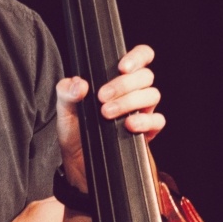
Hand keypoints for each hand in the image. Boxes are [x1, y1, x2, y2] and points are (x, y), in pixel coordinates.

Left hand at [56, 43, 163, 190]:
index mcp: (117, 79)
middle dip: (123, 85)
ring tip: (108, 113)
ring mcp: (142, 112)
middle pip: (146, 76)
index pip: (141, 58)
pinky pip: (158, 121)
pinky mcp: (146, 132)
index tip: (122, 66)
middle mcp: (133, 93)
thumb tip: (79, 84)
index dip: (138, 57)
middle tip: (102, 98)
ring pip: (152, 95)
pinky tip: (128, 125)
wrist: (78, 164)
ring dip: (130, 102)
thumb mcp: (64, 109)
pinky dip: (145, 121)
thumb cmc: (75, 131)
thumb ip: (66, 92)